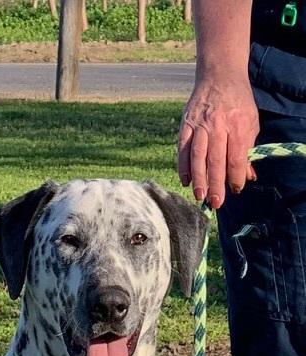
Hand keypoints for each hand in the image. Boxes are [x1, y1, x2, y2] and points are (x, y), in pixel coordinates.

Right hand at [178, 72, 259, 208]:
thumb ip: (248, 150)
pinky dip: (183, 166)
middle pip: (216, 159)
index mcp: (237, 123)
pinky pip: (183, 148)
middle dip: (216, 183)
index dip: (235, 175)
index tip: (236, 189)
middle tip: (216, 202)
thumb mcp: (251, 122)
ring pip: (198, 156)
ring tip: (199, 196)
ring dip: (198, 178)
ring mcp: (200, 124)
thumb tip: (247, 176)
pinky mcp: (186, 124)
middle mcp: (218, 124)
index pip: (236, 156)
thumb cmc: (238, 102)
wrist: (219, 75)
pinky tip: (186, 180)